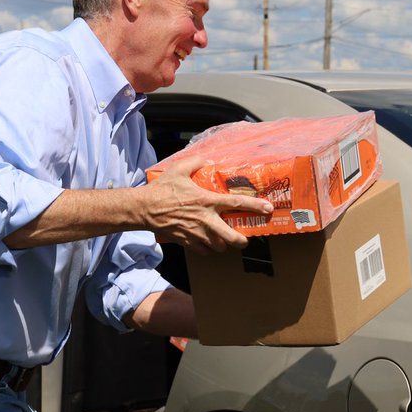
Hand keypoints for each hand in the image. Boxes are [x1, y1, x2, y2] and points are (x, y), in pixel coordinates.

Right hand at [144, 156, 272, 252]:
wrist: (144, 209)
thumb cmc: (162, 189)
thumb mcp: (179, 169)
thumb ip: (195, 163)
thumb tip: (206, 160)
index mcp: (207, 200)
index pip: (237, 203)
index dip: (255, 206)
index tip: (268, 208)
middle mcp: (205, 220)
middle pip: (232, 237)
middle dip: (242, 240)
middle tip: (245, 238)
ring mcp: (196, 233)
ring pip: (219, 247)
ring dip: (223, 244)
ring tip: (224, 240)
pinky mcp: (187, 242)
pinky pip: (204, 251)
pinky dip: (208, 249)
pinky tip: (207, 243)